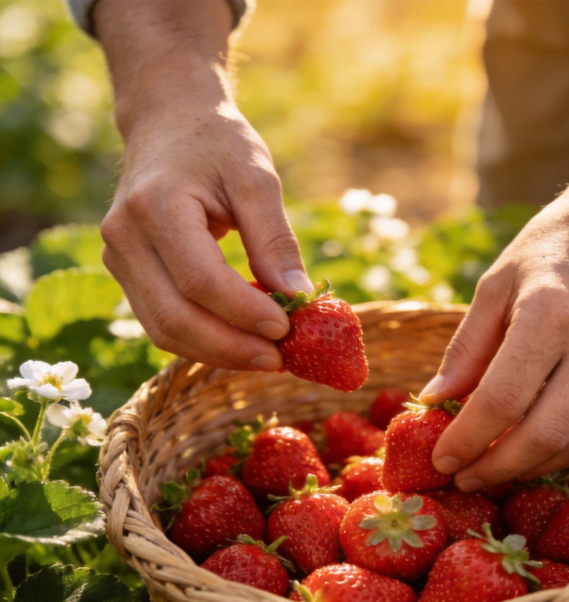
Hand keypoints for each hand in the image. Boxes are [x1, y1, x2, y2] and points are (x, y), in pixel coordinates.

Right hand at [95, 0, 313, 370]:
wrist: (167, 123)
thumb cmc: (217, 144)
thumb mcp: (256, 177)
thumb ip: (275, 238)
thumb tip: (298, 295)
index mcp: (155, 206)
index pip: (199, 280)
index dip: (243, 312)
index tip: (286, 328)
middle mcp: (124, 237)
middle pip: (175, 317)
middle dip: (231, 348)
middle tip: (279, 359)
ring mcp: (118, 259)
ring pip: (164, 330)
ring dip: (218, 353)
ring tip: (266, 358)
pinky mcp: (126, 273)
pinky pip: (162, 323)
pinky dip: (203, 342)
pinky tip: (241, 343)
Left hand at [422, 21, 568, 489]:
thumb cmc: (552, 246)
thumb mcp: (495, 284)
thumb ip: (466, 348)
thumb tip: (434, 402)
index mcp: (550, 312)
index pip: (502, 400)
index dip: (467, 440)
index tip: (441, 460)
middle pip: (543, 435)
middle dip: (496, 469)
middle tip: (463, 477)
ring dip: (530, 469)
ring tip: (494, 471)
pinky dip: (563, 452)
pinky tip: (532, 453)